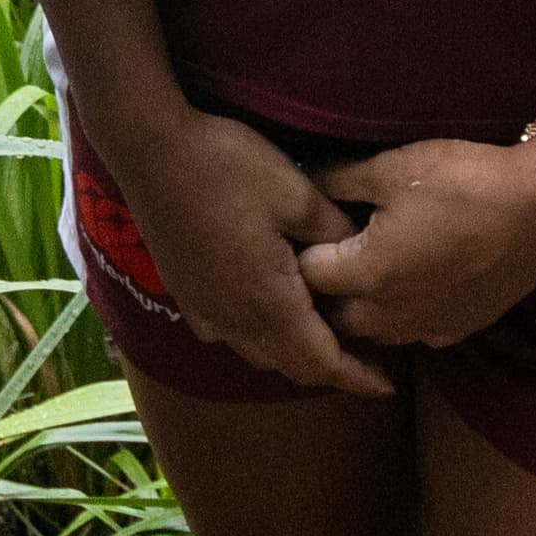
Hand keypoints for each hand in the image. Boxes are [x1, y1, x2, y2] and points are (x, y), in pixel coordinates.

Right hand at [89, 106, 389, 396]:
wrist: (150, 148)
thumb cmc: (228, 167)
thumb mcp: (298, 194)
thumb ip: (336, 234)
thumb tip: (364, 258)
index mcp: (270, 301)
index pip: (321, 362)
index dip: (357, 378)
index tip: (386, 386)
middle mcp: (235, 318)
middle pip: (290, 366)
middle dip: (330, 371)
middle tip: (365, 361)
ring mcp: (203, 308)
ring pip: (257, 354)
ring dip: (293, 356)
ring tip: (320, 338)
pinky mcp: (183, 293)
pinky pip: (226, 334)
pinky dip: (254, 338)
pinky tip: (261, 315)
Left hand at [295, 138, 535, 351]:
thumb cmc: (462, 182)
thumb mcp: (390, 168)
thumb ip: (337, 180)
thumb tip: (304, 182)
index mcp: (367, 275)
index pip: (308, 275)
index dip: (302, 249)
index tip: (307, 227)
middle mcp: (392, 315)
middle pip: (335, 315)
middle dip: (325, 290)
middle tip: (331, 251)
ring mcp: (429, 328)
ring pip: (374, 331)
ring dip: (362, 307)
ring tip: (366, 267)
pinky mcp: (461, 329)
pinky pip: (414, 331)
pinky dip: (401, 313)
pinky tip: (411, 282)